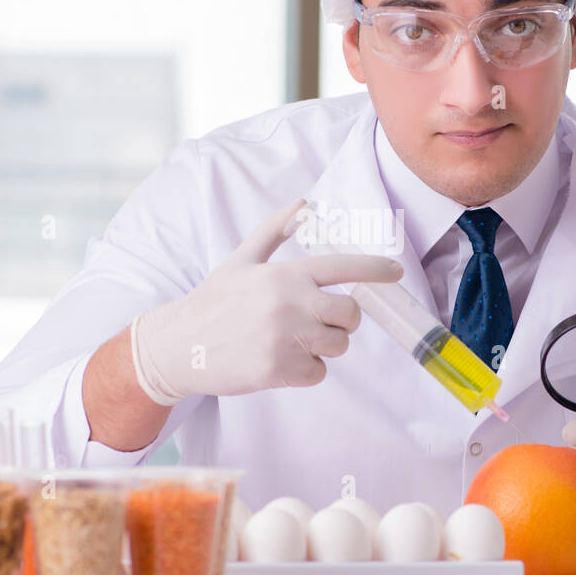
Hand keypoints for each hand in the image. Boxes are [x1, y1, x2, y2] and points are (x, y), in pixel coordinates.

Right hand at [131, 199, 403, 404]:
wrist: (178, 345)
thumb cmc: (213, 302)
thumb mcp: (241, 260)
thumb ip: (275, 231)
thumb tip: (303, 202)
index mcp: (285, 273)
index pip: (342, 266)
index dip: (375, 268)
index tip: (396, 272)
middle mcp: (290, 302)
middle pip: (350, 314)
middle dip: (341, 322)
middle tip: (316, 324)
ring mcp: (286, 336)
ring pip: (338, 345)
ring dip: (322, 348)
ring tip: (290, 343)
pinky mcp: (279, 368)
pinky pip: (318, 372)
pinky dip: (304, 371)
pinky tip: (276, 362)